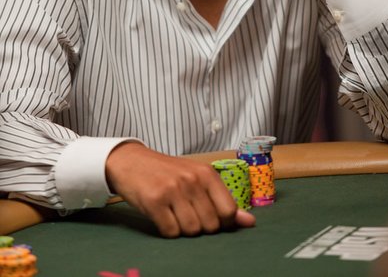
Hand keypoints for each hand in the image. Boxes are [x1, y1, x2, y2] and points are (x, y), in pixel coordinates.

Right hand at [105, 142, 255, 237]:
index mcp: (207, 173)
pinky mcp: (154, 200)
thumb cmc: (168, 173)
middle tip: (187, 211)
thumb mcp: (197, 179)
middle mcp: (192, 180)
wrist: (131, 161)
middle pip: (210, 225)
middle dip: (200, 226)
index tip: (209, 216)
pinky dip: (167, 230)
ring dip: (183, 229)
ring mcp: (172, 189)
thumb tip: (249, 223)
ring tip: (174, 212)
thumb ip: (223, 200)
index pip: (228, 211)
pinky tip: (162, 215)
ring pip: (191, 230)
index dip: (221, 222)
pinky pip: (170, 232)